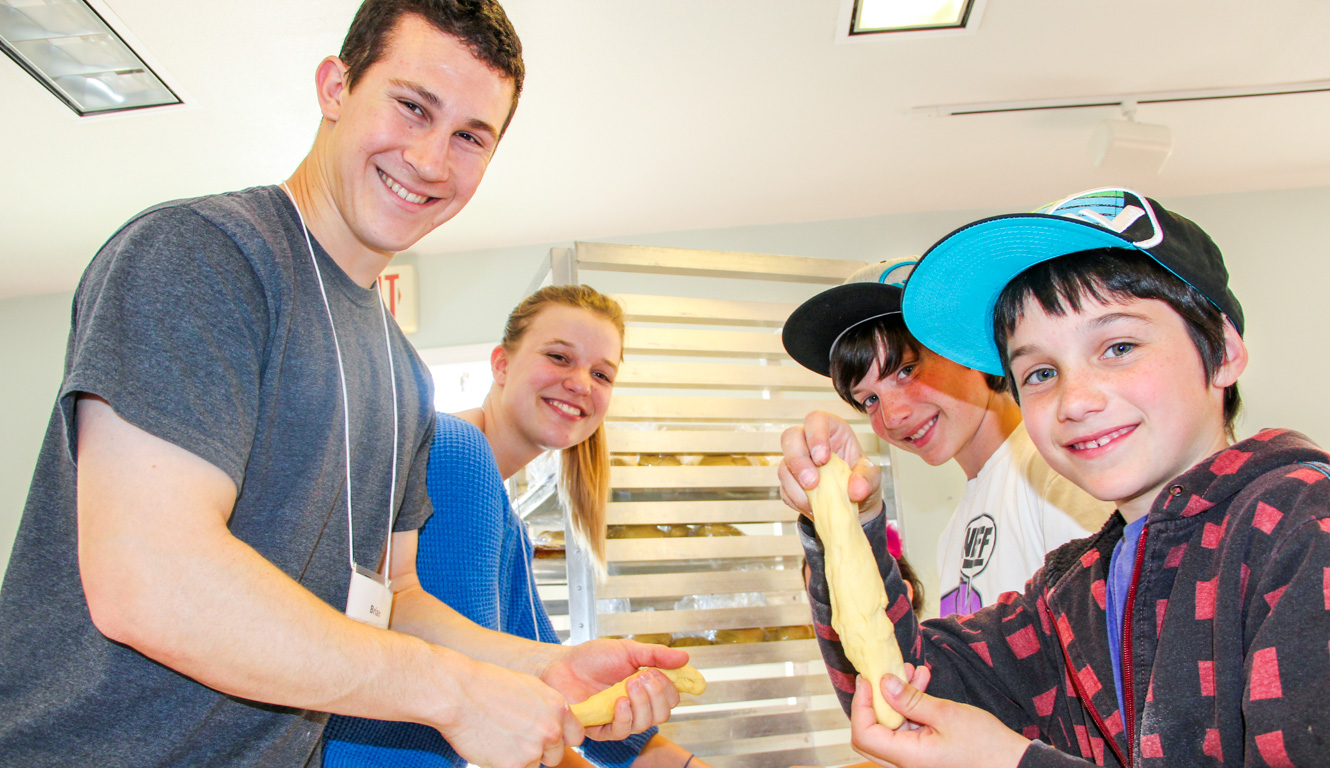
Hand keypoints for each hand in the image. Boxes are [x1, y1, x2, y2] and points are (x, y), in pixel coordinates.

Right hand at [438, 654, 583, 767]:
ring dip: (521, 758)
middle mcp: (551, 730)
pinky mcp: (514, 766)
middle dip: (540, 751)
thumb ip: (547, 708)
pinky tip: (492, 746)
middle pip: (556, 755)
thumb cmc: (489, 685)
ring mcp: (533, 750)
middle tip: (517, 737)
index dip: (560, 738)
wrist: (460, 694)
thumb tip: (555, 723)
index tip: (547, 737)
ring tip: (501, 738)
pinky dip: (504, 764)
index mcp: (558, 708)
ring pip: (535, 765)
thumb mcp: (530, 687)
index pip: (575, 736)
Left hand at [539, 638, 688, 740]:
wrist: (563, 664)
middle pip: (662, 714)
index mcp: (644, 688)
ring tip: (629, 684)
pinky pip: (620, 732)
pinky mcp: (601, 728)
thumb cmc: (592, 658)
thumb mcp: (628, 650)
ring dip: (642, 704)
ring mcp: (619, 718)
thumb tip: (684, 658)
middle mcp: (635, 705)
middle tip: (643, 677)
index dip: (670, 689)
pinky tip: (619, 701)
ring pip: (644, 724)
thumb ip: (656, 655)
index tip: (660, 673)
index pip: (670, 698)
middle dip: (657, 695)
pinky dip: (624, 717)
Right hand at [778, 411, 881, 520]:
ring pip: (784, 466)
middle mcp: (809, 441)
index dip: (815, 435)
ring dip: (797, 487)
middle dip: (798, 461)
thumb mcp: (872, 477)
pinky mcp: (790, 482)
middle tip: (812, 483)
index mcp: (831, 430)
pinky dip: (797, 501)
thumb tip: (856, 490)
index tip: (822, 458)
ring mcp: (797, 461)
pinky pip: (785, 490)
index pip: (815, 420)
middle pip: (790, 437)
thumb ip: (866, 480)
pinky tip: (813, 507)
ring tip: (816, 502)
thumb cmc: (862, 479)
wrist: (854, 503)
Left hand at [848, 672, 1029, 767]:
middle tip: (882, 675)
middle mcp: (906, 763)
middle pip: (870, 734)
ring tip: (913, 671)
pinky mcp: (925, 754)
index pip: (864, 734)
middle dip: (875, 700)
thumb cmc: (986, 745)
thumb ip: (911, 700)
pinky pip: (908, 729)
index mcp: (907, 758)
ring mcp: (915, 760)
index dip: (860, 705)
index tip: (867, 679)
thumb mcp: (947, 714)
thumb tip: (883, 683)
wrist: (1013, 764)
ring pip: (891, 728)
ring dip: (897, 699)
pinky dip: (911, 707)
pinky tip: (923, 684)